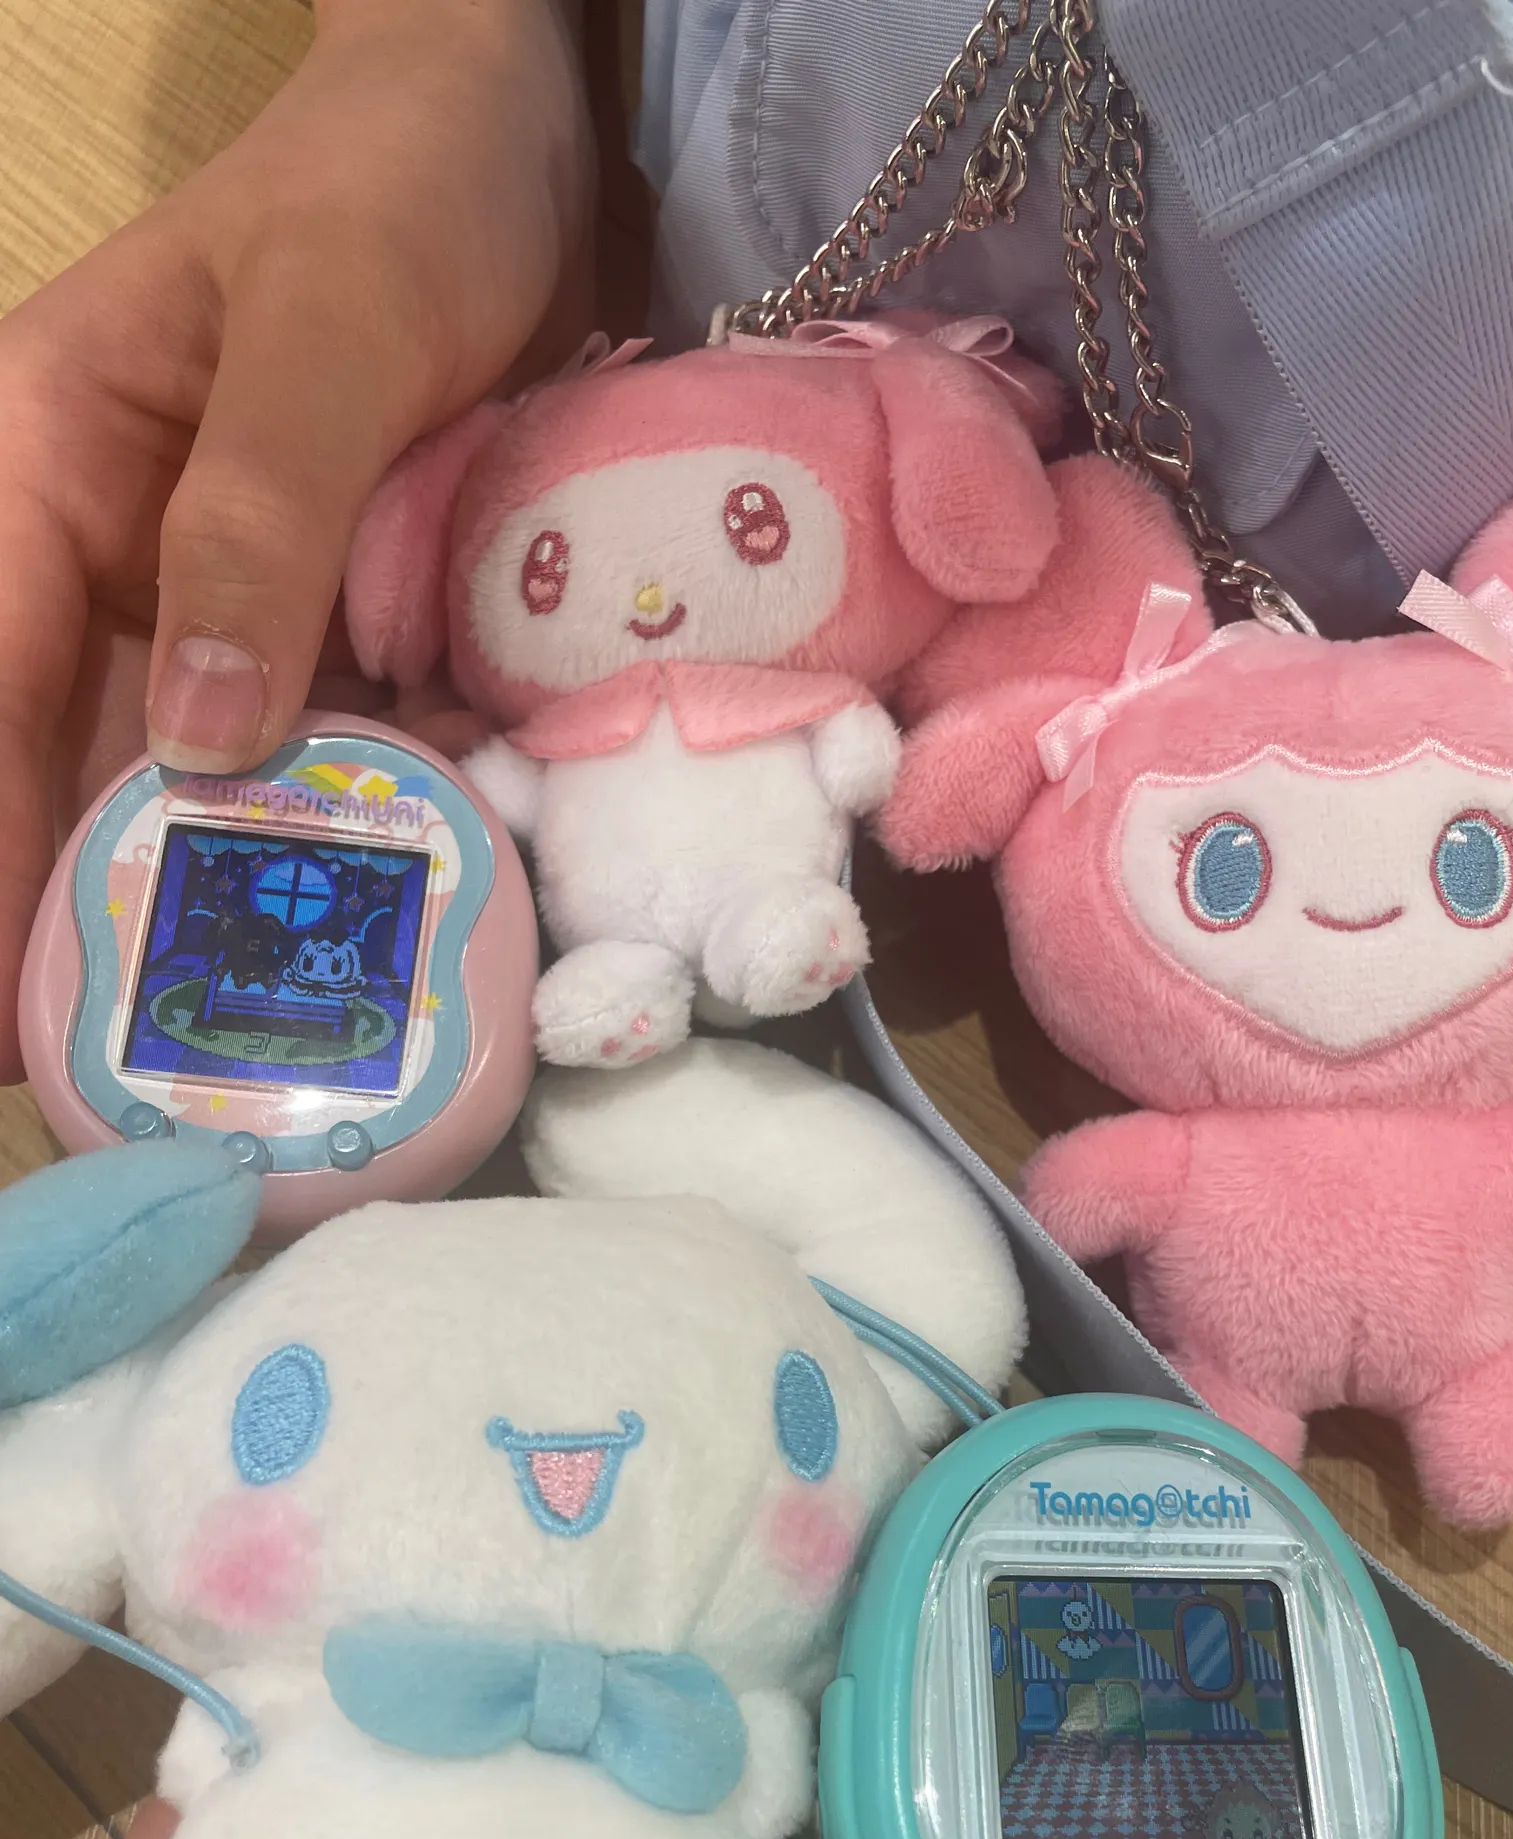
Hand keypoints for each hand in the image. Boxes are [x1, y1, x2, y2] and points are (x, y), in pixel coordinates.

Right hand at [0, 0, 592, 1074]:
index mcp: (37, 466)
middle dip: (89, 916)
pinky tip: (364, 946)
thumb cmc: (398, 193)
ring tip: (241, 1053)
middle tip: (126, 1080)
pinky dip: (339, 843)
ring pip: (192, 783)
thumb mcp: (323, 334)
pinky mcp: (335, 628)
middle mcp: (110, 555)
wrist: (521, 146)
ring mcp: (228, 602)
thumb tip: (196, 749)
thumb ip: (254, 518)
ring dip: (217, 906)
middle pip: (64, 763)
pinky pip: (318, 756)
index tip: (7, 1014)